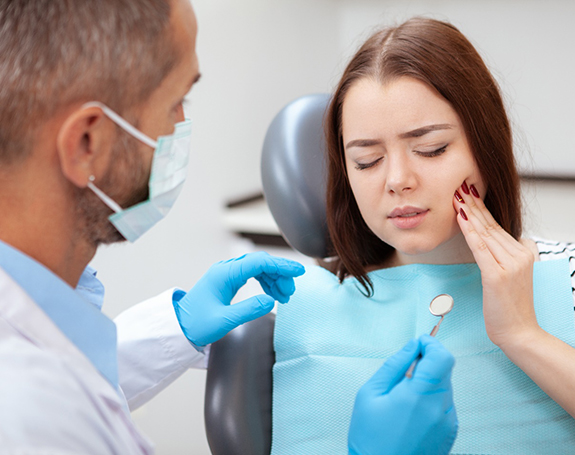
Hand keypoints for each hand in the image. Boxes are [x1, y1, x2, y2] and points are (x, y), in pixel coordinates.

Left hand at [173, 252, 304, 345]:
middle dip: (280, 274)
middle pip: (261, 263)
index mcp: (225, 274)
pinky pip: (252, 275)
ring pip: (258, 268)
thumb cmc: (197, 325)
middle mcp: (226, 269)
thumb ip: (248, 310)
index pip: (259, 262)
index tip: (298, 271)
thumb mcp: (224, 321)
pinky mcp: (228, 281)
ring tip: (284, 296)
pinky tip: (273, 294)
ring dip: (274, 279)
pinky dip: (266, 282)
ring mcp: (227, 274)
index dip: (281, 265)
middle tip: (290, 293)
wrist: (179, 328)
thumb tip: (271, 301)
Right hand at [348, 335, 457, 454]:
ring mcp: (448, 422)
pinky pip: (445, 404)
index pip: (442, 357)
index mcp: (419, 396)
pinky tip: (411, 412)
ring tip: (403, 397)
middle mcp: (440, 408)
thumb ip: (394, 365)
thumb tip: (412, 346)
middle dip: (427, 362)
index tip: (419, 343)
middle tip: (405, 371)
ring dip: (429, 382)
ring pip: (445, 386)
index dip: (431, 344)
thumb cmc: (370, 438)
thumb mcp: (370, 394)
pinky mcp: (450, 432)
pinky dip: (431, 399)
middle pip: (445, 369)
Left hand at [453, 181, 538, 347]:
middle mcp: (519, 254)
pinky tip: (461, 218)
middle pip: (490, 225)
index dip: (481, 208)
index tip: (467, 193)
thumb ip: (504, 256)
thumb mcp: (511, 276)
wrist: (519, 333)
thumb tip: (491, 241)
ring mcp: (510, 264)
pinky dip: (470, 232)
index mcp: (523, 252)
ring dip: (469, 213)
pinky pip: (480, 249)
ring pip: (484, 233)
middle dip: (473, 204)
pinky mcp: (497, 276)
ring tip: (456, 196)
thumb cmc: (510, 307)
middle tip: (459, 186)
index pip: (497, 226)